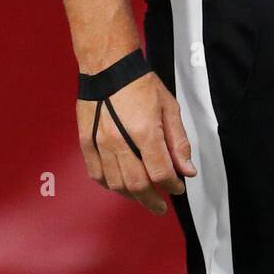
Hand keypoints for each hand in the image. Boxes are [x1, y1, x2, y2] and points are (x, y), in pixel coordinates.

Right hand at [77, 71, 195, 215]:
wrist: (108, 67)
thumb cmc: (140, 84)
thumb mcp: (169, 107)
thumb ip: (178, 142)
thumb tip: (187, 170)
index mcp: (145, 132)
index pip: (161, 172)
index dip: (172, 185)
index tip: (178, 187)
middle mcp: (120, 142)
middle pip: (138, 185)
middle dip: (152, 200)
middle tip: (161, 206)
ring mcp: (101, 144)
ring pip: (116, 184)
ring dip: (132, 195)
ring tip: (142, 196)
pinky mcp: (86, 143)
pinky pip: (97, 174)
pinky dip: (109, 185)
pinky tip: (120, 185)